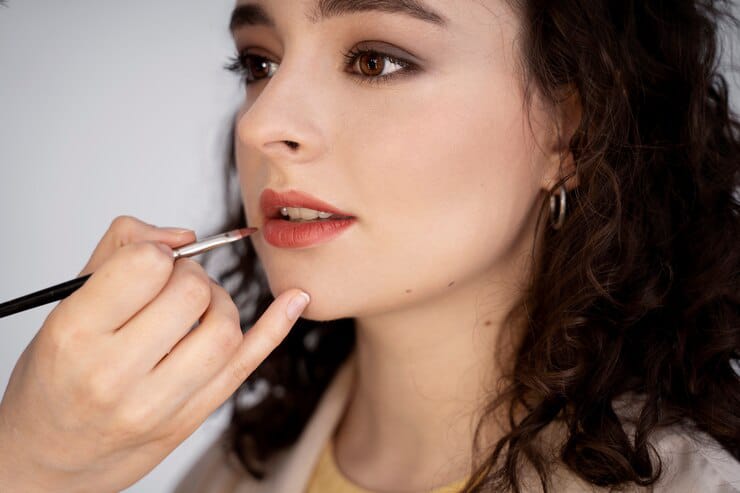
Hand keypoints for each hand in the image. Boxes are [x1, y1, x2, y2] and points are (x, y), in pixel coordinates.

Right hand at [0, 215, 308, 491]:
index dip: (157, 254)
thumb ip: (120, 252)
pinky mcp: (189, 420)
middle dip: (192, 276)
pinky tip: (296, 298)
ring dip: (220, 302)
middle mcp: (116, 374)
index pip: (148, 265)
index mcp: (76, 334)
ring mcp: (158, 405)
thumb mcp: (65, 306)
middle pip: (193, 294)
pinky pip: (244, 367)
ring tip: (196, 307)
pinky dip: (275, 328)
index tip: (150, 264)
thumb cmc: (53, 376)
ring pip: (225, 329)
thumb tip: (184, 237)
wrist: (47, 459)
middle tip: (173, 285)